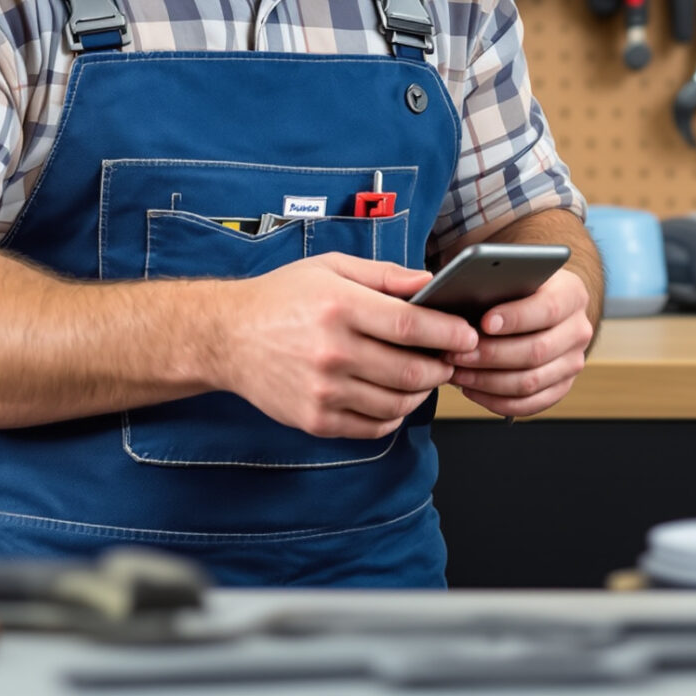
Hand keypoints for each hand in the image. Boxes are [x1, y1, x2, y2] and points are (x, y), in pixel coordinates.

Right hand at [210, 254, 480, 439]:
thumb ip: (385, 275)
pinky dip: (394, 416)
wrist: (226, 337)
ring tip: (424, 377)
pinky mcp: (315, 419)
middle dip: (442, 367)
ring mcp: (323, 391)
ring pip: (396, 403)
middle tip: (451, 360)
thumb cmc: (282, 297)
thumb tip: (432, 282)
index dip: (449, 333)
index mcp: (340, 307)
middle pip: (411, 370)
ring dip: (421, 393)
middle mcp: (332, 351)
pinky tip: (395, 398)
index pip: (412, 325)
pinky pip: (372, 427)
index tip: (468, 335)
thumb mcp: (331, 268)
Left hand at [448, 268, 589, 418]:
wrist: (542, 305)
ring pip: (530, 382)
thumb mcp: (517, 274)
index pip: (548, 309)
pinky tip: (472, 389)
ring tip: (458, 372)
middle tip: (457, 353)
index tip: (484, 323)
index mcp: (572, 295)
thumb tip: (466, 298)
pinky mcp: (561, 387)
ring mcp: (573, 362)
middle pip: (536, 351)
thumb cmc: (520, 287)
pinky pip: (529, 404)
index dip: (515, 318)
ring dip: (487, 381)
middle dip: (491, 355)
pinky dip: (496, 401)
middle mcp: (578, 331)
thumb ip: (501, 283)